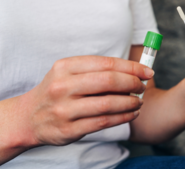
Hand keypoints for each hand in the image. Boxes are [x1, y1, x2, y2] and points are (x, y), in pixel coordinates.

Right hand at [5, 56, 153, 146]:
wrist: (28, 117)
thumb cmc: (56, 92)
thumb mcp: (68, 74)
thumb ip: (96, 71)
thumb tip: (132, 71)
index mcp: (65, 67)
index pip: (106, 63)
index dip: (132, 67)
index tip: (147, 71)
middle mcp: (63, 86)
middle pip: (109, 81)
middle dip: (133, 83)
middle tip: (143, 86)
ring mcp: (64, 109)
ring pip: (108, 103)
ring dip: (130, 102)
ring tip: (139, 101)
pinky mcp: (69, 130)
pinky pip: (104, 122)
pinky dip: (123, 117)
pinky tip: (132, 113)